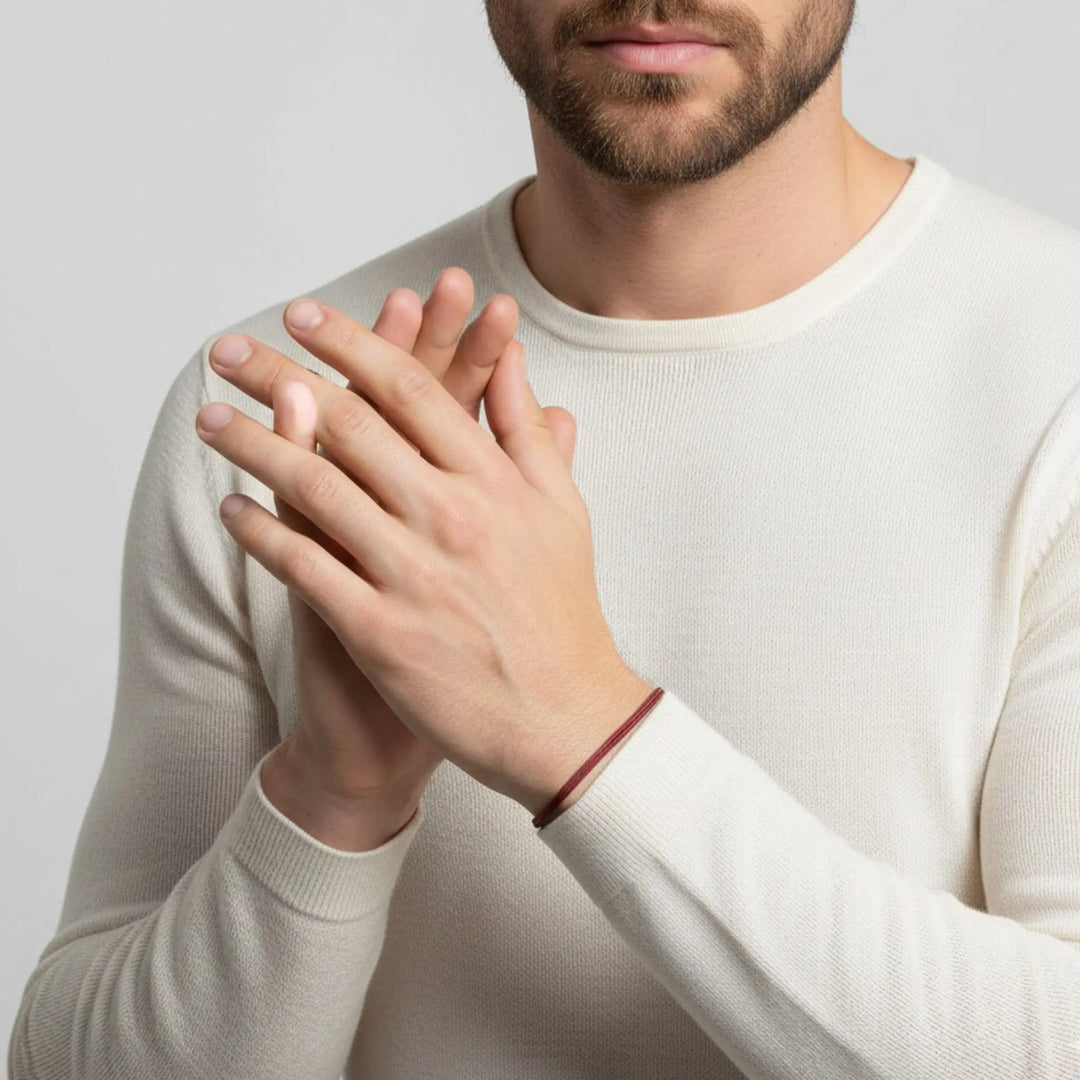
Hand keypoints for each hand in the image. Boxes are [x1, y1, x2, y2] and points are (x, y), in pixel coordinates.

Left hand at [196, 297, 652, 815]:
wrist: (564, 719)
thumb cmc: (562, 612)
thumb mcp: (561, 509)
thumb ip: (527, 432)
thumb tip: (513, 360)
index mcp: (494, 480)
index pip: (411, 389)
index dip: (351, 343)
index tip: (301, 317)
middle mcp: (452, 515)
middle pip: (350, 424)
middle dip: (279, 377)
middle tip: (228, 351)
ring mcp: (414, 573)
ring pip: (315, 488)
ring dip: (253, 446)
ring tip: (212, 420)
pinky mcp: (382, 632)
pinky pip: (305, 567)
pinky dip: (262, 533)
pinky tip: (231, 509)